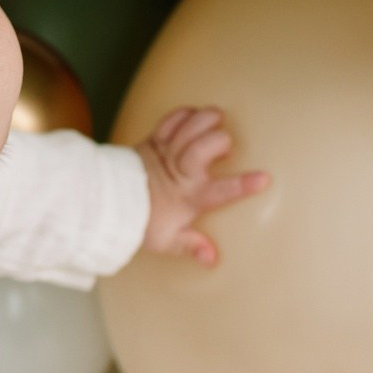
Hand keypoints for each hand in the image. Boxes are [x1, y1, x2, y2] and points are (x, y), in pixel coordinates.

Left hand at [137, 106, 269, 266]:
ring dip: (206, 119)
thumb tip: (212, 259)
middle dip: (220, 141)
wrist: (108, 203)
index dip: (244, 185)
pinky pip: (171, 120)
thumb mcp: (166, 241)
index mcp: (189, 197)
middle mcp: (181, 171)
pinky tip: (193, 115)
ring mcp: (166, 153)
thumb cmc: (141, 223)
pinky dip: (184, 114)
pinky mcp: (153, 140)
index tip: (264, 179)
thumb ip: (191, 247)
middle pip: (204, 147)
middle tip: (226, 145)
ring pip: (190, 127)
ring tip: (216, 119)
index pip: (221, 192)